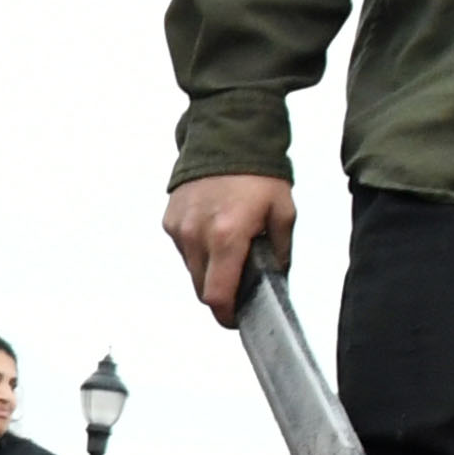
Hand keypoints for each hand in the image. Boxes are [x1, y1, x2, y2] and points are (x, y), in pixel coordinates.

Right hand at [162, 173, 291, 322]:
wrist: (228, 135)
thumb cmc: (259, 173)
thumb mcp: (283, 213)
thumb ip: (280, 253)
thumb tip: (273, 280)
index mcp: (227, 236)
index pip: (217, 296)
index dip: (227, 315)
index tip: (236, 318)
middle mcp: (197, 235)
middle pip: (202, 289)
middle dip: (220, 294)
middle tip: (239, 284)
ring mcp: (180, 227)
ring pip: (192, 270)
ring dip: (209, 270)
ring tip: (229, 248)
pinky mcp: (170, 219)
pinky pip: (183, 249)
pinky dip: (198, 249)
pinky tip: (214, 229)